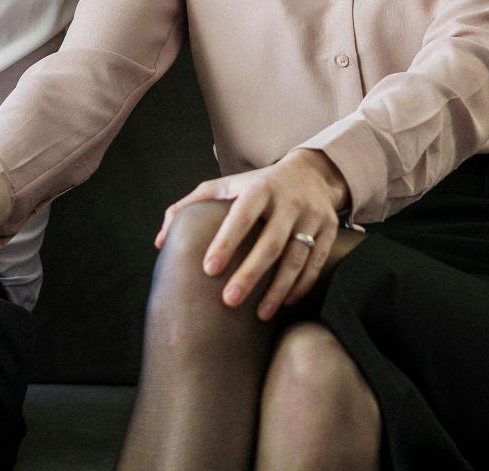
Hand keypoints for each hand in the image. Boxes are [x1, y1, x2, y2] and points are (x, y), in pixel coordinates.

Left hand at [155, 149, 350, 321]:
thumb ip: (191, 207)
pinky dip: (301, 285)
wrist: (312, 173)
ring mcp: (312, 217)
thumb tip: (160, 241)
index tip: (209, 268)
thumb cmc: (258, 185)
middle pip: (271, 243)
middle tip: (229, 301)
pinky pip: (315, 263)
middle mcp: (289, 202)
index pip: (242, 214)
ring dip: (277, 289)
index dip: (226, 240)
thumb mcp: (225, 185)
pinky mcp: (329, 230)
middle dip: (250, 274)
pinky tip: (284, 302)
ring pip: (296, 258)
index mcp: (260, 188)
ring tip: (260, 314)